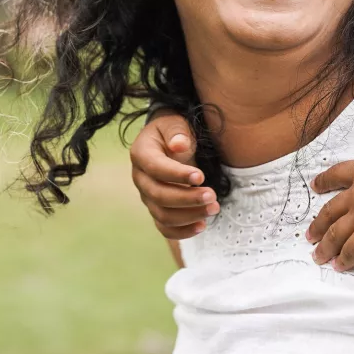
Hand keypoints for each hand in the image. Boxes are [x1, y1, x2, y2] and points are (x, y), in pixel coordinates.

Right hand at [130, 110, 218, 239]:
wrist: (170, 139)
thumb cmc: (173, 130)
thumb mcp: (175, 123)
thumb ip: (177, 132)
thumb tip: (179, 145)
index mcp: (141, 154)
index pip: (156, 168)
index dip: (177, 175)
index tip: (201, 177)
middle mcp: (140, 178)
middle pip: (158, 195)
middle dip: (187, 199)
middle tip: (212, 196)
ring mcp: (147, 196)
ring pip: (162, 215)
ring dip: (189, 216)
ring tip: (213, 209)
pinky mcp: (157, 209)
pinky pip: (165, 227)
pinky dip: (182, 231)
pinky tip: (202, 226)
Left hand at [306, 129, 353, 270]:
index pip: (338, 175)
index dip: (325, 181)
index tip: (315, 186)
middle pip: (331, 210)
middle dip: (319, 223)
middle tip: (309, 234)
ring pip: (336, 233)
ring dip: (326, 245)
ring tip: (318, 256)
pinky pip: (353, 250)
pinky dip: (345, 259)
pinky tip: (339, 266)